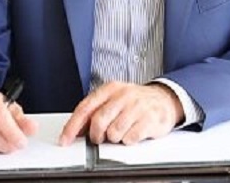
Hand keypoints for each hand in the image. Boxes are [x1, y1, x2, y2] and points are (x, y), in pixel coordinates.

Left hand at [58, 82, 183, 145]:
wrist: (164, 99)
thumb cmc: (135, 101)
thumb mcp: (114, 99)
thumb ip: (95, 111)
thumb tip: (76, 130)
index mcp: (110, 88)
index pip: (85, 108)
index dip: (72, 126)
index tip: (65, 140)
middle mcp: (123, 95)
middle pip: (98, 121)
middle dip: (96, 135)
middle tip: (101, 137)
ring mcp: (137, 106)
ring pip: (114, 133)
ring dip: (115, 138)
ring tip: (121, 131)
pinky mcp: (149, 119)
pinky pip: (130, 139)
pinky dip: (128, 140)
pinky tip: (133, 132)